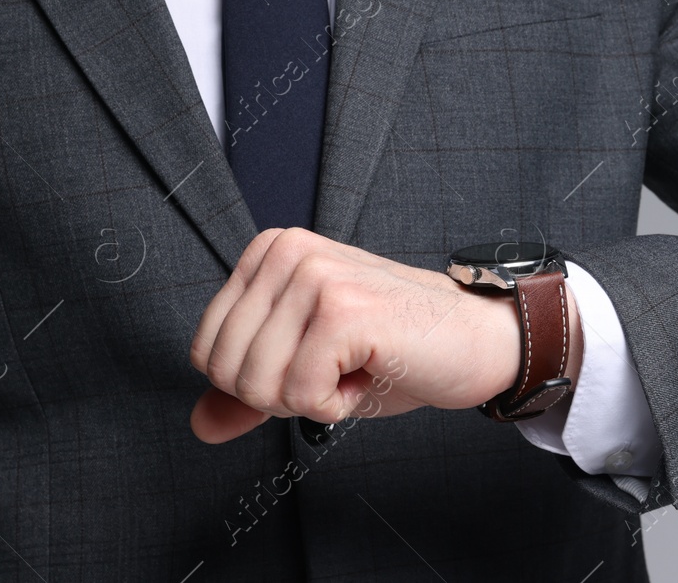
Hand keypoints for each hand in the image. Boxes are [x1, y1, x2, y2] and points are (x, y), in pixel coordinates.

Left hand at [187, 227, 578, 443]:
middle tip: (338, 369)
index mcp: (272, 252)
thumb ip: (251, 391)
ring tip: (358, 366)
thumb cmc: (398, 350)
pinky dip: (337, 406)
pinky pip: (300, 395)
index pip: (207, 350)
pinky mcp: (343, 310)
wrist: (477, 341)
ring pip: (257, 386)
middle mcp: (288, 252)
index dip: (260, 382)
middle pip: (226, 371)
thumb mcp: (310, 368)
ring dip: (312, 400)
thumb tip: (200, 424)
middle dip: (282, 394)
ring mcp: (316, 276)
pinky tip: (373, 371)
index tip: (317, 360)